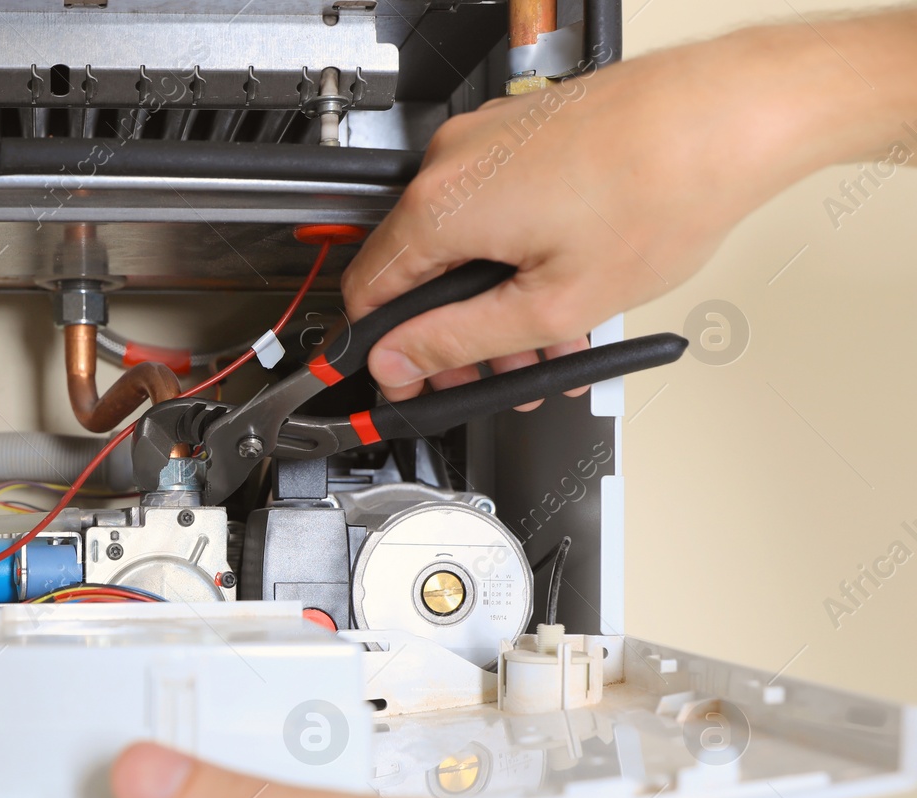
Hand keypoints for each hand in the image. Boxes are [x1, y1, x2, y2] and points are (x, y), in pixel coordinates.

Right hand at [340, 19, 901, 402]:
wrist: (729, 116)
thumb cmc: (661, 189)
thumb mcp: (552, 304)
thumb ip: (458, 341)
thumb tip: (398, 361)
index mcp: (442, 205)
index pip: (367, 293)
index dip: (385, 352)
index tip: (408, 381)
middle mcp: (451, 162)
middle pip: (416, 271)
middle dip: (453, 334)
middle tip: (489, 373)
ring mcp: (485, 140)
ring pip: (460, 244)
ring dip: (491, 302)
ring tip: (546, 341)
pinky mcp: (519, 133)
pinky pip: (492, 209)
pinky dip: (514, 255)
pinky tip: (560, 287)